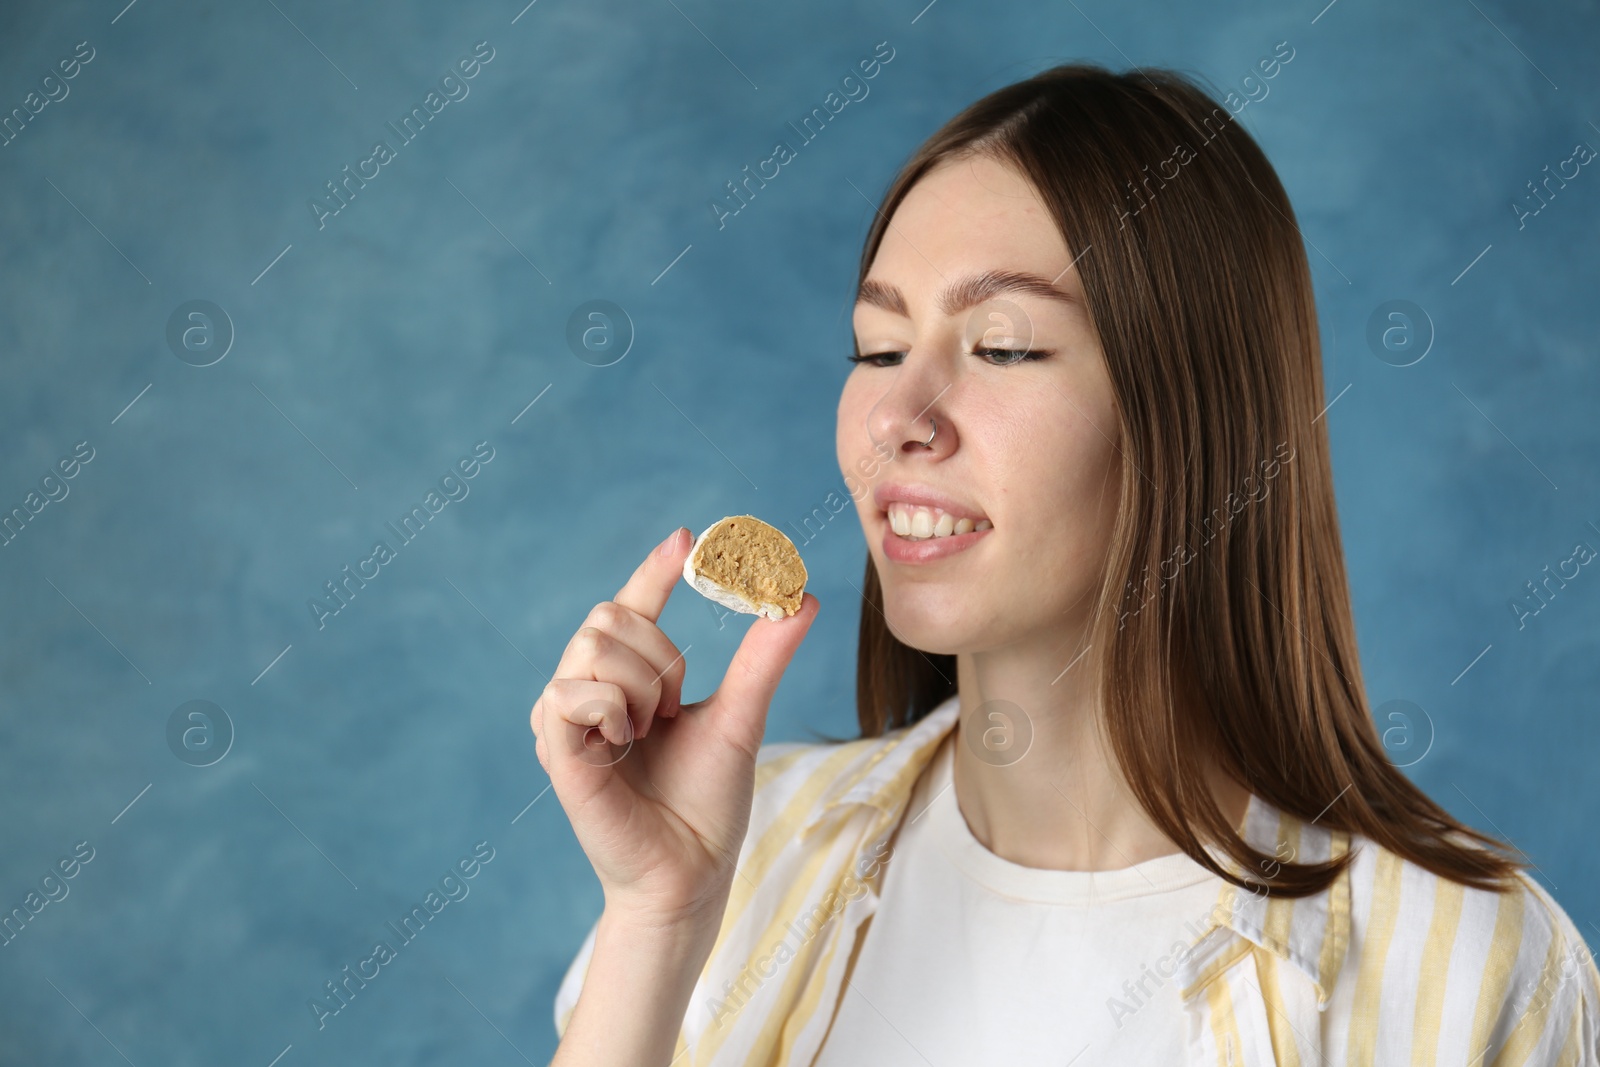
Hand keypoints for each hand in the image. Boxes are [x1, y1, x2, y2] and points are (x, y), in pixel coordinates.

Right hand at [530, 526, 818, 925]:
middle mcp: (587, 693)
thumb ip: (764, 656)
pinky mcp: (554, 749)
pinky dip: (613, 707)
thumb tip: (803, 596)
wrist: (693, 870)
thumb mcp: (742, 715)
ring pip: (594, 644)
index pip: (631, 606)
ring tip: (652, 733)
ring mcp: (565, 721)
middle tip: (675, 709)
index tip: (688, 540)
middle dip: (659, 653)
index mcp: (626, 682)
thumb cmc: (709, 802)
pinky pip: (572, 690)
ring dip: (643, 684)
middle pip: (609, 616)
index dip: (654, 568)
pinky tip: (625, 742)